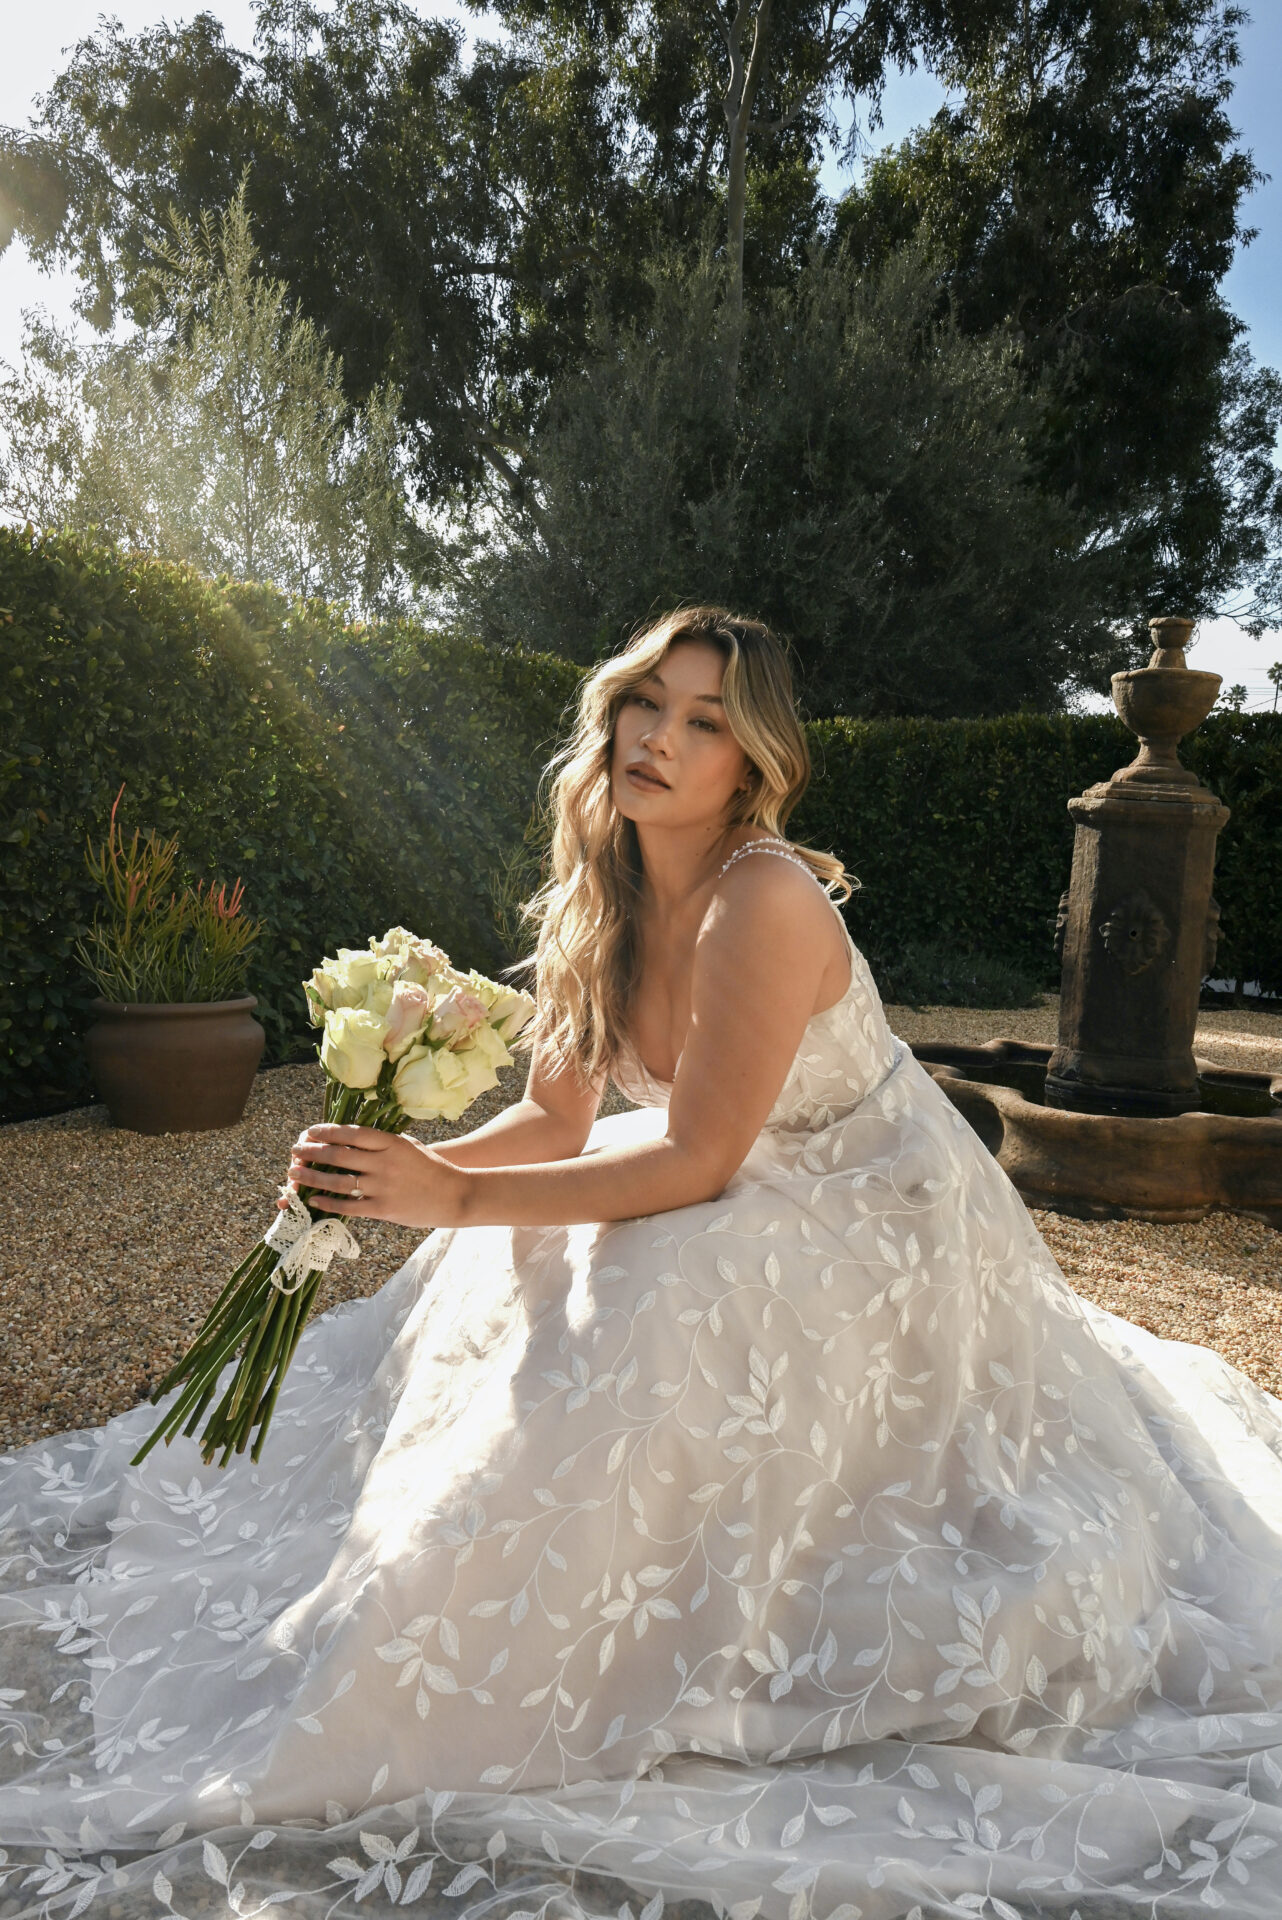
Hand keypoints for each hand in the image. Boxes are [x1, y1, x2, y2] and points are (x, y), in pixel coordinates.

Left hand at [281, 1123, 469, 1230]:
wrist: (455, 1195)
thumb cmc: (432, 1168)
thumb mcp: (409, 1145)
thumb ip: (383, 1141)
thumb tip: (353, 1135)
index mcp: (391, 1143)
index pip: (351, 1133)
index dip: (326, 1132)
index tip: (309, 1132)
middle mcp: (384, 1163)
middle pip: (338, 1155)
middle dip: (311, 1152)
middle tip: (294, 1151)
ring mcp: (382, 1187)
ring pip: (338, 1181)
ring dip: (312, 1177)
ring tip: (294, 1175)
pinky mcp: (383, 1209)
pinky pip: (348, 1206)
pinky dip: (328, 1203)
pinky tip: (313, 1199)